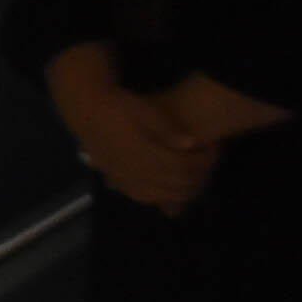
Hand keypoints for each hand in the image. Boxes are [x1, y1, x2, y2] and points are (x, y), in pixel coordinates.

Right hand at [51, 56, 219, 212]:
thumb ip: (167, 127)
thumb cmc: (117, 105)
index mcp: (142, 151)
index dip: (202, 162)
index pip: (181, 165)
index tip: (215, 150)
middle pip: (174, 183)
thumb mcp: (143, 108)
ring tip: (198, 177)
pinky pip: (143, 197)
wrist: (86, 110)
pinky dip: (162, 197)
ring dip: (183, 190)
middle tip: (211, 164)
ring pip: (160, 194)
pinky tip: (172, 190)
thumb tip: (191, 143)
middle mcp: (133, 170)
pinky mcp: (118, 180)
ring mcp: (124, 178)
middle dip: (198, 176)